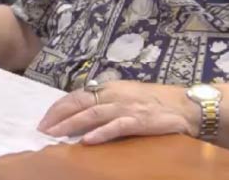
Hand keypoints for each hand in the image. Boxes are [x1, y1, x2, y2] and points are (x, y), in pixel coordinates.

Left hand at [38, 81, 196, 144]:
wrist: (187, 105)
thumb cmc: (156, 101)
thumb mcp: (127, 96)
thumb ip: (107, 101)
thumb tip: (84, 112)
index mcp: (111, 88)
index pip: (78, 95)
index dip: (59, 107)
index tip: (44, 119)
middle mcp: (115, 95)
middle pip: (80, 103)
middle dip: (58, 116)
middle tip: (42, 129)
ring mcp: (127, 107)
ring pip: (93, 114)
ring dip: (72, 124)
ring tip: (55, 134)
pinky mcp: (140, 121)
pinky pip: (117, 127)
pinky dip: (101, 133)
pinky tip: (87, 140)